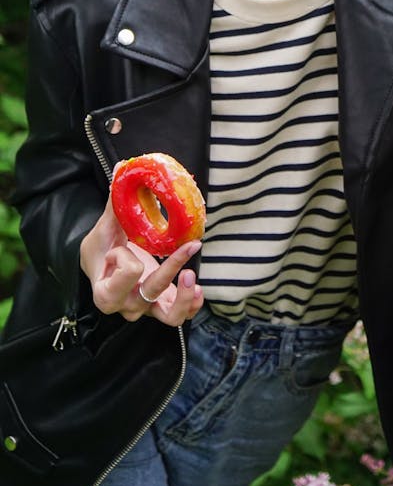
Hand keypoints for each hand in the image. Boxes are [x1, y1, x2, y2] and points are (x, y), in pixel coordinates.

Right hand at [80, 197, 202, 325]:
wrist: (105, 268)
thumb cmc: (102, 249)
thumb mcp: (104, 230)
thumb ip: (114, 205)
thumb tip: (122, 169)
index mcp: (104, 290)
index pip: (125, 273)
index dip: (126, 258)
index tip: (120, 246)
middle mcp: (125, 304)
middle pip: (149, 294)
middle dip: (171, 269)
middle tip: (189, 246)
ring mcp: (146, 308)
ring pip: (169, 316)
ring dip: (184, 298)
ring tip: (192, 275)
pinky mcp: (161, 306)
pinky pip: (179, 315)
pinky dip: (191, 305)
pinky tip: (198, 289)